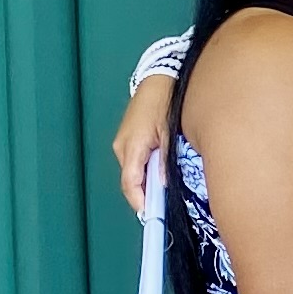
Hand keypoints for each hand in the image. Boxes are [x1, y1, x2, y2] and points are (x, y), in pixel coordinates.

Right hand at [112, 74, 171, 216]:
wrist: (158, 78)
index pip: (131, 183)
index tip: (150, 215)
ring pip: (133, 171)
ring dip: (146, 181)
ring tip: (164, 189)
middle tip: (162, 207)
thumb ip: (165, 160)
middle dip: (145, 194)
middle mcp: (122, 146)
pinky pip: (134, 161)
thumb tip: (164, 184)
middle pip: (131, 180)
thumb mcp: (170, 132)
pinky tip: (159, 170)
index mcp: (132, 146)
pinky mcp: (127, 138)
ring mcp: (123, 142)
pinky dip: (145, 169)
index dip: (140, 202)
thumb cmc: (165, 101)